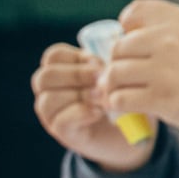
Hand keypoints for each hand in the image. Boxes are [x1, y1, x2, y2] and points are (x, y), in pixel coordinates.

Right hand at [31, 43, 152, 172]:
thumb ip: (110, 59)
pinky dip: (82, 113)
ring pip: (48, 99)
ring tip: (102, 97)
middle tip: (101, 78)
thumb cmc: (125, 97)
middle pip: (44, 77)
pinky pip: (61, 120)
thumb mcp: (117, 73)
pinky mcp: (62, 133)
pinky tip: (99, 112)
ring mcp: (52, 114)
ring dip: (79, 95)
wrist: (133, 134)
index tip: (99, 62)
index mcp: (61, 72)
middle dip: (75, 75)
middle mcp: (50, 92)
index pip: (52, 56)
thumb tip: (115, 43)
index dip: (75, 56)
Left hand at [102, 0, 178, 139]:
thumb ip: (170, 33)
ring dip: (111, 86)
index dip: (126, 29)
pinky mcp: (160, 98)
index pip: (135, 11)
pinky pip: (119, 99)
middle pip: (118, 47)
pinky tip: (124, 107)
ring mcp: (164, 69)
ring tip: (119, 92)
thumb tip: (126, 37)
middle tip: (123, 77)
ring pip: (114, 73)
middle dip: (117, 64)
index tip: (134, 45)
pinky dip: (116, 105)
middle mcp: (170, 41)